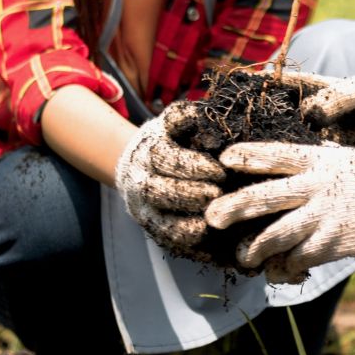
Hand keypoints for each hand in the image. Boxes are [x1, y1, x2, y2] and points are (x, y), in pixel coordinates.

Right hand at [115, 102, 225, 259]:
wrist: (135, 166)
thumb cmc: (166, 141)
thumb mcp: (172, 122)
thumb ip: (186, 116)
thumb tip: (206, 112)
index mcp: (148, 151)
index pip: (165, 159)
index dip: (192, 166)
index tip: (219, 171)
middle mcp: (140, 181)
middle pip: (157, 191)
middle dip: (189, 194)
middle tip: (217, 194)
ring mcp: (143, 207)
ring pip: (158, 220)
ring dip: (185, 224)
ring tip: (212, 220)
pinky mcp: (151, 227)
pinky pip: (165, 240)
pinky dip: (186, 241)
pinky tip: (207, 240)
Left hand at [204, 141, 354, 279]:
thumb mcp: (350, 157)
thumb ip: (322, 164)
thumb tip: (297, 168)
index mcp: (319, 160)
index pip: (277, 155)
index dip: (250, 156)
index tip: (226, 158)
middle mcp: (317, 187)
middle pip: (266, 196)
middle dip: (235, 208)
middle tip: (212, 217)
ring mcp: (326, 216)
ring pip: (279, 234)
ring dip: (256, 248)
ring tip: (244, 257)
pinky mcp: (336, 242)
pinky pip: (303, 257)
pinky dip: (290, 265)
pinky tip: (281, 270)